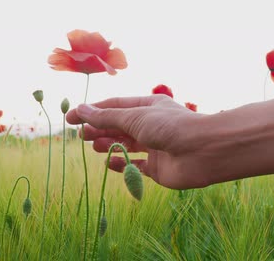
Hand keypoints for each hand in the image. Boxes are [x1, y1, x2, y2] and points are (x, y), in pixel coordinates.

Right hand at [66, 95, 210, 188]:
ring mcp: (155, 146)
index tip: (71, 118)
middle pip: (119, 126)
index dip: (93, 111)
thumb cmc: (170, 127)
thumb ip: (107, 116)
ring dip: (109, 145)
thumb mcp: (135, 117)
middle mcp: (152, 125)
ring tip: (94, 146)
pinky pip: (135, 166)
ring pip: (126, 145)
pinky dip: (122, 164)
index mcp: (149, 106)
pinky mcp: (158, 168)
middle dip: (100, 129)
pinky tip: (109, 163)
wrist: (202, 152)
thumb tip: (81, 109)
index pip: (115, 106)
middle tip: (80, 135)